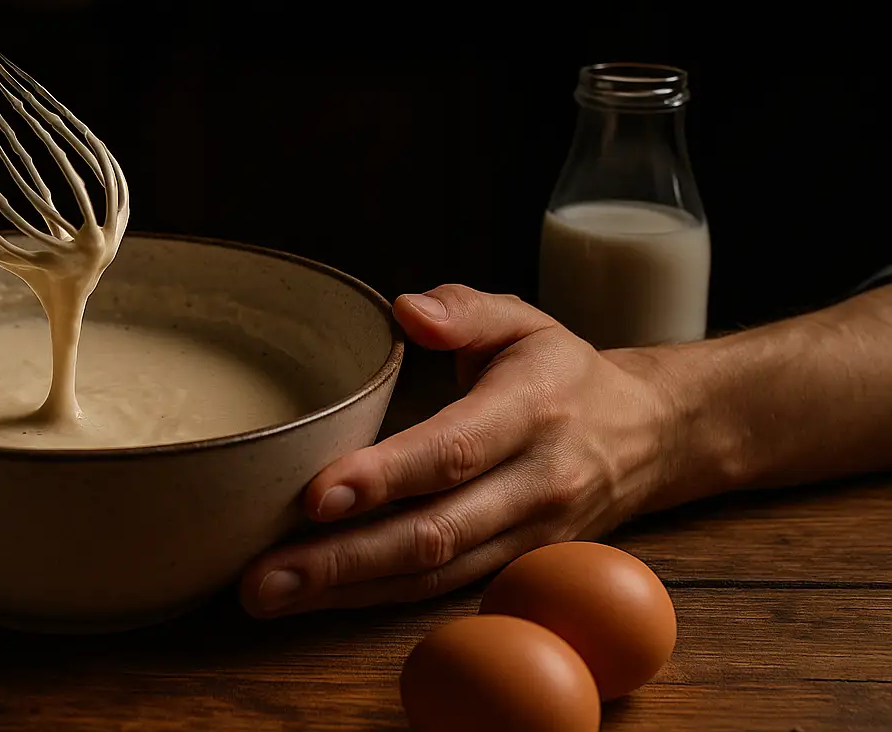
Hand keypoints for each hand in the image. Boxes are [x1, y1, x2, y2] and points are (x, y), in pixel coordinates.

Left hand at [241, 284, 676, 615]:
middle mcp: (535, 485)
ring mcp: (528, 539)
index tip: (316, 496)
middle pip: (434, 532)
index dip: (385, 478)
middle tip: (263, 574)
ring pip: (432, 575)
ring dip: (346, 591)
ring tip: (270, 594)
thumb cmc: (561, 372)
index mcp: (532, 412)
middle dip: (344, 557)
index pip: (453, 451)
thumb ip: (464, 308)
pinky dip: (373, 600)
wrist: (646, 437)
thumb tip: (408, 309)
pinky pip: (439, 591)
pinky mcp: (515, 570)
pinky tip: (315, 599)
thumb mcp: (524, 320)